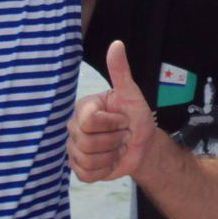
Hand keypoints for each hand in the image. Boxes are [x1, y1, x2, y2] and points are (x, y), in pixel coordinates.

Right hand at [68, 40, 157, 181]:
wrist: (143, 145)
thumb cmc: (136, 117)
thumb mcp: (132, 95)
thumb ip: (121, 71)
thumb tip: (116, 44)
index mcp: (83, 108)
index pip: (90, 121)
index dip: (112, 123)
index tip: (122, 119)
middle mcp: (74, 127)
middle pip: (87, 141)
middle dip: (114, 140)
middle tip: (122, 135)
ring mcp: (74, 149)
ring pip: (87, 159)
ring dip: (111, 155)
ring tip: (117, 147)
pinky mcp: (79, 168)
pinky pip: (86, 174)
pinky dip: (104, 170)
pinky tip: (110, 161)